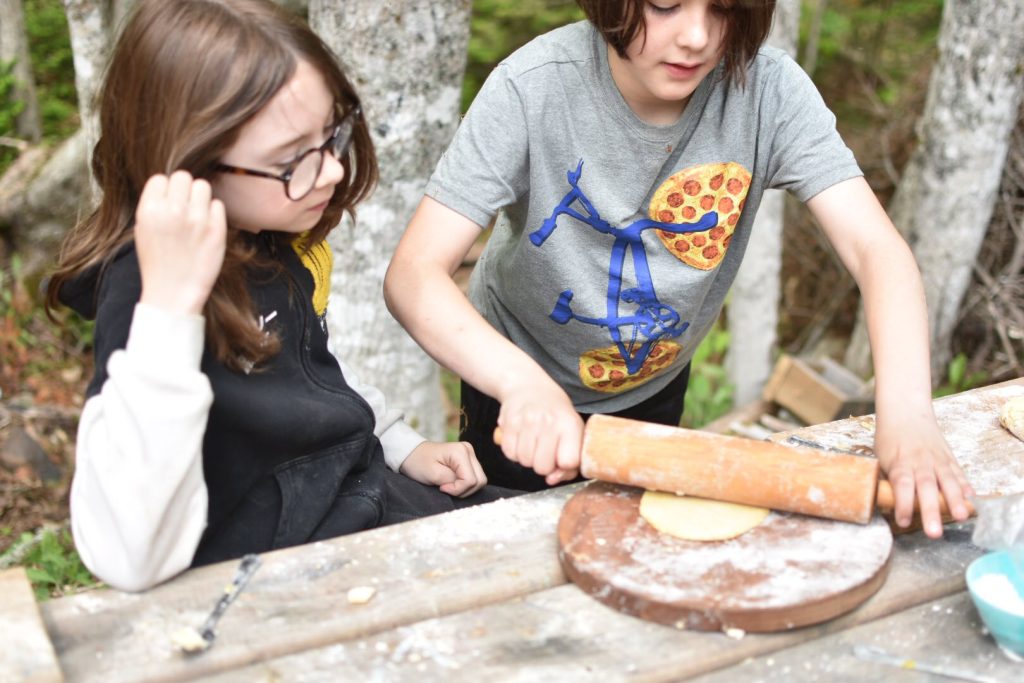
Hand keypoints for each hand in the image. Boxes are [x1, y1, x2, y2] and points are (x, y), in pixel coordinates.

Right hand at [135, 171, 226, 315]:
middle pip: (183, 177)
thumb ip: (154, 205)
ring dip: (200, 197)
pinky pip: (218, 205)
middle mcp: (173, 211)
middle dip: (184, 190)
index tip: (168, 203)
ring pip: (203, 186)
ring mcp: (197, 220)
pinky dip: (213, 213)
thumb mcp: (143, 230)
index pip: (161, 178)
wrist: (173, 293)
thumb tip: (170, 184)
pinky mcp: (217, 230)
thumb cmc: (158, 262)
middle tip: (184, 207)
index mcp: (149, 210)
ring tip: (196, 215)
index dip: (165, 190)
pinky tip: (206, 228)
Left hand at [399, 441, 486, 496]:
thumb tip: (464, 486)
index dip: (458, 489)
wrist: (412, 454)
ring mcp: (470, 455)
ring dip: (464, 488)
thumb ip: (452, 481)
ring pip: (479, 480)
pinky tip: (452, 482)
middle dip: (463, 490)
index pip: (471, 480)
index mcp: (461, 451)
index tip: (442, 487)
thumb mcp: (433, 474)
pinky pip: (474, 478)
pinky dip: (464, 484)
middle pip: (479, 480)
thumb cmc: (419, 462)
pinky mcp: (468, 461)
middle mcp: (469, 450)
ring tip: (448, 485)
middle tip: (446, 488)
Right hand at [496, 381, 582, 485]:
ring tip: (533, 442)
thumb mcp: (571, 429)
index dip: (564, 466)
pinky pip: (510, 454)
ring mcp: (527, 422)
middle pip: (543, 467)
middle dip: (543, 464)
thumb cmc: (554, 413)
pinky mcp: (509, 423)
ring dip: (528, 458)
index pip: (569, 461)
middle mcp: (548, 422)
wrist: (528, 386)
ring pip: (525, 463)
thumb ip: (570, 459)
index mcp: (569, 424)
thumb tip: (552, 480)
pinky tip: (521, 439)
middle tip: (545, 450)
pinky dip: (515, 452)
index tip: (562, 457)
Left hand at [875, 413, 973, 537]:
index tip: (903, 521)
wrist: (905, 411)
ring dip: (955, 500)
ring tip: (961, 517)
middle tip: (935, 533)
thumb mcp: (880, 457)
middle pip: (926, 487)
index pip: (902, 485)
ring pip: (947, 480)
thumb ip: (887, 481)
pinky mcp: (948, 457)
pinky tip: (971, 498)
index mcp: (899, 462)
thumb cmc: (889, 439)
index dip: (903, 504)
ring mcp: (936, 458)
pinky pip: (958, 472)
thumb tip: (886, 506)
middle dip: (931, 511)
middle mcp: (919, 461)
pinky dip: (965, 485)